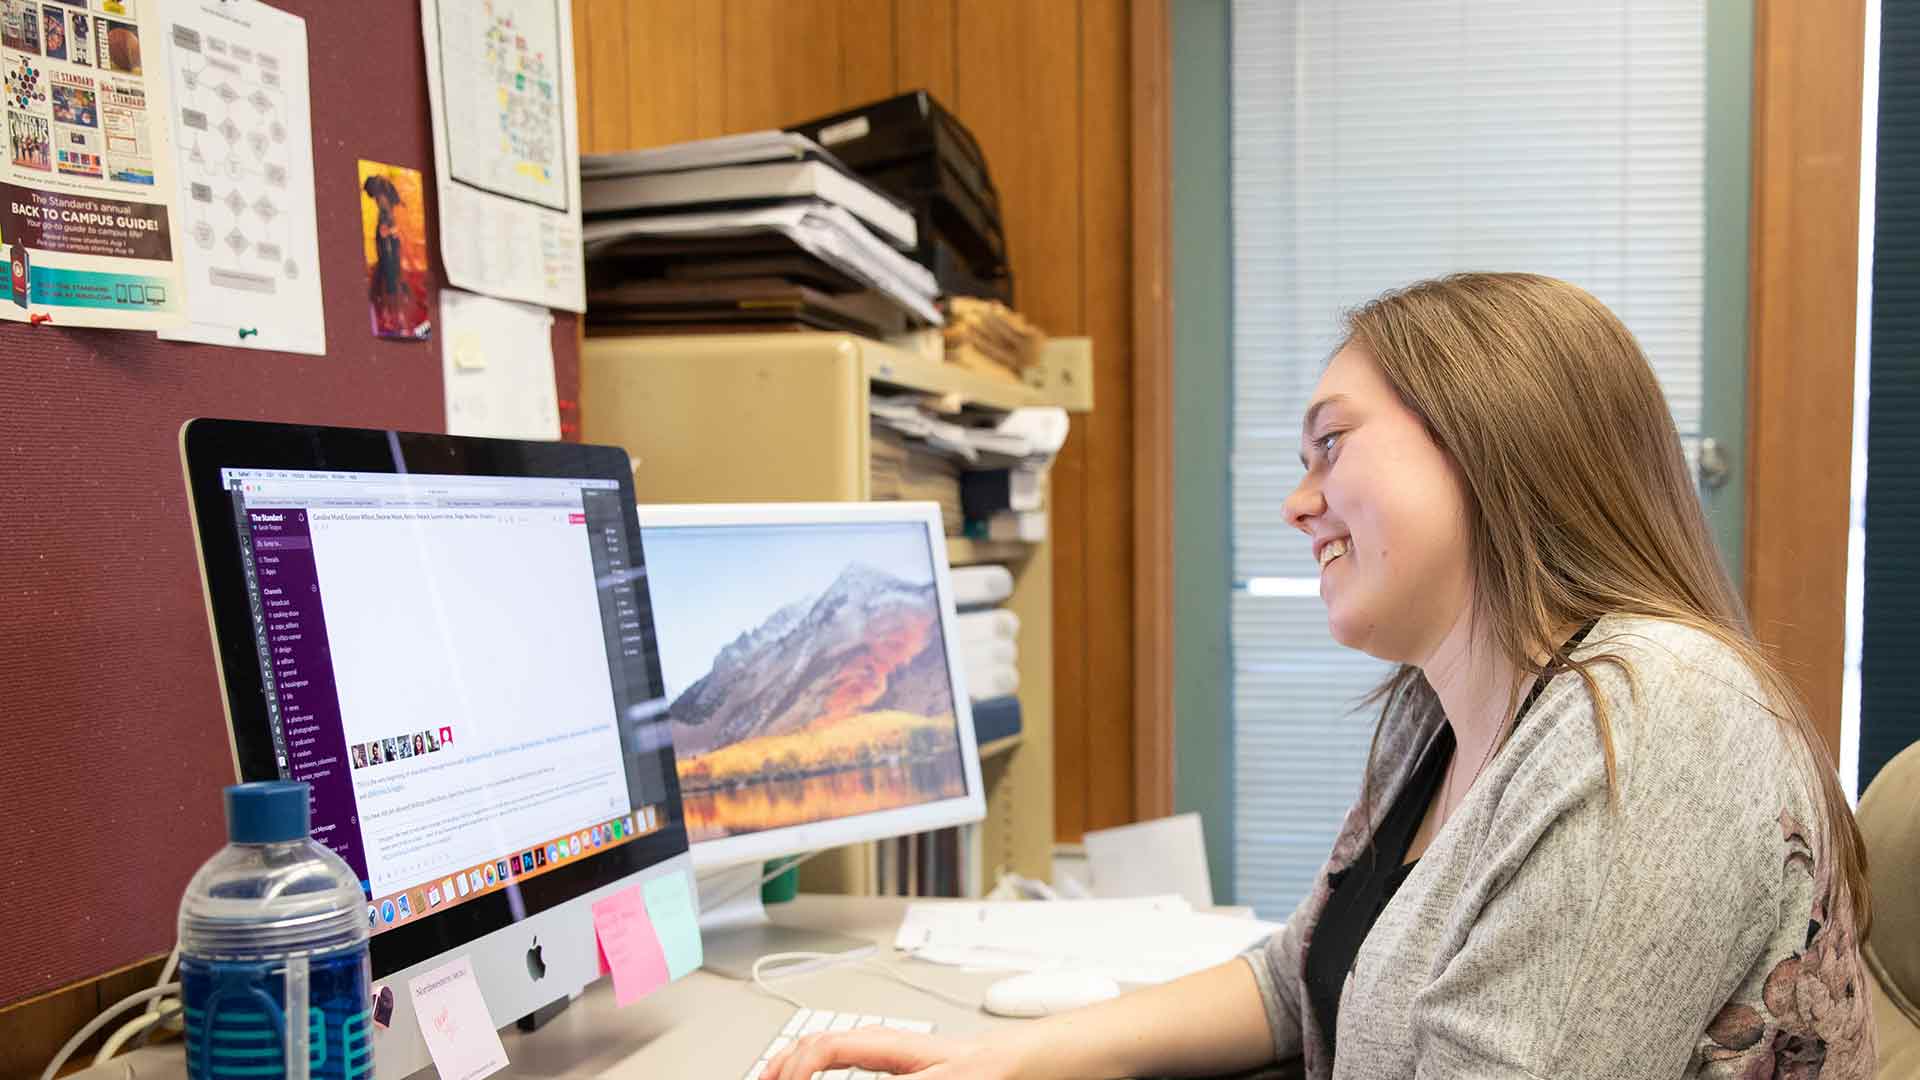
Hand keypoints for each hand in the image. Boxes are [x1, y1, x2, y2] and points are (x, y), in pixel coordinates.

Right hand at [762, 1027, 1021, 1079]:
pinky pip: (837, 1062)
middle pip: (811, 1046)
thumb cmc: (983, 1068)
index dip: (792, 1071)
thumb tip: (837, 1067)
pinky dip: (813, 1071)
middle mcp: (876, 1043)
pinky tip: (810, 1078)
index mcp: (881, 1043)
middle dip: (780, 1066)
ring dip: (792, 1066)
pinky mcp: (888, 1065)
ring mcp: (881, 1052)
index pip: (819, 1051)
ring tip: (774, 1078)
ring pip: (820, 1052)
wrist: (1014, 1062)